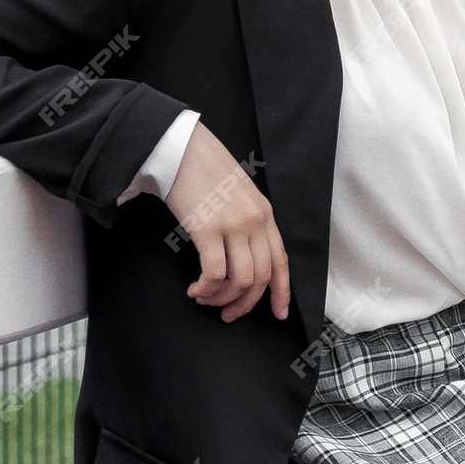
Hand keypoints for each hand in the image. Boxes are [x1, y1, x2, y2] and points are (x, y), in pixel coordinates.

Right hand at [163, 122, 290, 324]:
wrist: (183, 148)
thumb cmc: (205, 169)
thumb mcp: (239, 194)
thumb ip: (246, 221)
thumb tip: (242, 256)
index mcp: (265, 214)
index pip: (281, 262)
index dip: (281, 292)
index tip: (278, 313)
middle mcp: (255, 222)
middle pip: (261, 277)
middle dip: (245, 304)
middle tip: (228, 315)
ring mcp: (234, 226)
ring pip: (240, 281)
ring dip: (221, 299)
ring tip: (204, 297)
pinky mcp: (209, 230)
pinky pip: (215, 274)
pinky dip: (206, 289)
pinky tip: (195, 289)